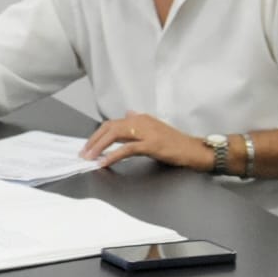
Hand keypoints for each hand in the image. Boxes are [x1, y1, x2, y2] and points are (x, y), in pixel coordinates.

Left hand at [81, 111, 205, 169]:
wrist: (195, 150)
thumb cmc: (176, 143)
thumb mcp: (155, 129)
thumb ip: (139, 123)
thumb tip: (127, 115)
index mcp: (140, 119)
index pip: (112, 123)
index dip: (97, 134)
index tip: (88, 145)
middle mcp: (141, 121)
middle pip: (110, 127)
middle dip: (93, 140)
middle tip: (83, 153)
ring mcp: (147, 132)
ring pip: (115, 134)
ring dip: (99, 146)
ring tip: (89, 157)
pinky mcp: (152, 144)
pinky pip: (127, 148)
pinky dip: (113, 155)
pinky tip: (104, 161)